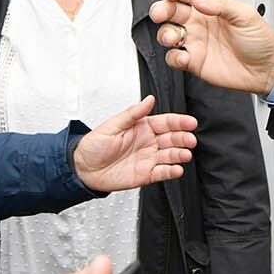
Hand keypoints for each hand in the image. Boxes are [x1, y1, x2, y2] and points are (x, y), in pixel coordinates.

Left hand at [73, 96, 195, 191]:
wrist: (83, 168)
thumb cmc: (94, 145)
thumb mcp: (113, 124)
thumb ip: (133, 113)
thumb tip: (149, 99)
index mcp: (142, 127)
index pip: (166, 122)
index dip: (179, 122)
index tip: (190, 122)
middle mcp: (148, 142)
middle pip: (172, 139)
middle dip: (183, 138)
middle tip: (190, 139)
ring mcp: (148, 158)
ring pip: (170, 155)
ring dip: (180, 155)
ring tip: (185, 155)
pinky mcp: (146, 174)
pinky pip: (162, 172)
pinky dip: (171, 171)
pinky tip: (177, 169)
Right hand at [150, 0, 273, 96]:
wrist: (267, 69)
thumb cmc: (260, 40)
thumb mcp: (245, 15)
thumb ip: (220, 5)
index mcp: (210, 6)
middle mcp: (199, 22)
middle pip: (170, 10)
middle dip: (161, 9)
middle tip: (161, 13)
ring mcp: (195, 42)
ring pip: (167, 33)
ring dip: (165, 34)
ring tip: (173, 38)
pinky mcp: (194, 62)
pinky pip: (174, 58)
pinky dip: (174, 57)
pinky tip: (185, 57)